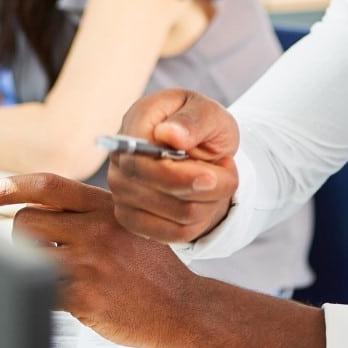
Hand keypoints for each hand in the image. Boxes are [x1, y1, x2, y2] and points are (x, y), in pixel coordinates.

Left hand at [0, 173, 197, 347]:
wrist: (179, 306)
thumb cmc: (153, 268)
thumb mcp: (129, 224)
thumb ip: (90, 213)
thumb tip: (39, 206)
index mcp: (107, 207)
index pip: (48, 185)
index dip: (10, 186)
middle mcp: (96, 229)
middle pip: (27, 220)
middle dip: (24, 235)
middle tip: (38, 248)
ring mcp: (88, 263)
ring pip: (24, 253)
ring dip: (27, 263)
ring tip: (52, 271)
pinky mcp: (81, 296)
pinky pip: (36, 288)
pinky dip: (40, 293)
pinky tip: (66, 296)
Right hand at [107, 89, 239, 242]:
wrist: (200, 148)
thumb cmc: (203, 126)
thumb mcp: (210, 113)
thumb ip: (192, 121)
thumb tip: (168, 134)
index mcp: (136, 123)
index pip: (143, 163)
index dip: (179, 176)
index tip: (211, 176)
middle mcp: (120, 160)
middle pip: (162, 193)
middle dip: (206, 188)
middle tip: (226, 172)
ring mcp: (121, 192)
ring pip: (179, 216)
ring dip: (210, 201)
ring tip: (215, 180)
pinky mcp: (132, 218)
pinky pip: (176, 233)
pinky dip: (202, 220)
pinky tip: (204, 199)